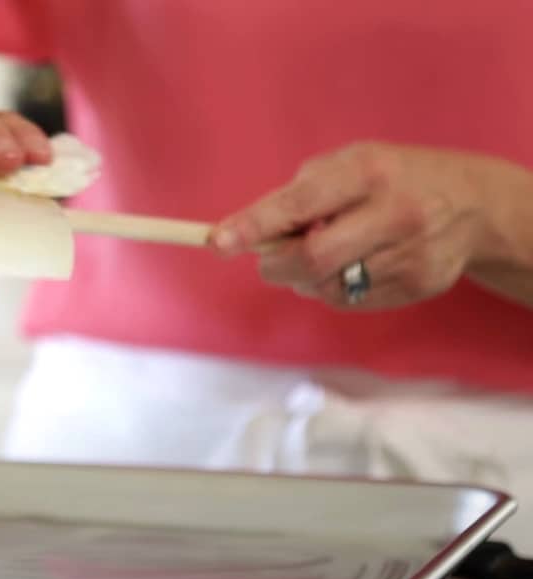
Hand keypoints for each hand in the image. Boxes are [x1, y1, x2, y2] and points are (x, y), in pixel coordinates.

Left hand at [211, 141, 514, 309]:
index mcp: (369, 172)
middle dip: (274, 265)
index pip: (300, 204)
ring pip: (329, 286)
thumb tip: (249, 233)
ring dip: (304, 279)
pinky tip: (350, 266)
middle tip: (264, 261)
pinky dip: (333, 289)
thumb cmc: (391, 177)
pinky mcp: (420, 284)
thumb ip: (299, 194)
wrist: (474, 203)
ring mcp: (411, 252)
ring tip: (319, 254)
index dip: (254, 226)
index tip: (218, 241)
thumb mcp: (349, 163)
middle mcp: (394, 212)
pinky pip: (351, 301)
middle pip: (313, 258)